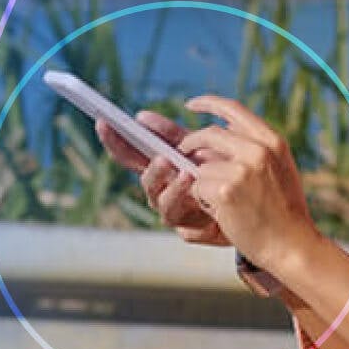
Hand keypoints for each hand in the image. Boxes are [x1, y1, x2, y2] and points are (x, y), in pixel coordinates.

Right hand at [94, 109, 227, 246]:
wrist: (246, 201)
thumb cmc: (218, 171)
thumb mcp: (196, 147)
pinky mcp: (189, 231)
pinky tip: (200, 197)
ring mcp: (173, 211)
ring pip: (162, 201)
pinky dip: (191, 208)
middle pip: (144, 179)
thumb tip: (140, 117)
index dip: (114, 140)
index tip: (103, 121)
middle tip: (161, 157)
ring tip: (186, 174)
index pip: (130, 153)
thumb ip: (170, 135)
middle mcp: (160, 190)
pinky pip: (184, 223)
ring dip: (171, 187)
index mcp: (158, 168)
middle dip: (149, 167)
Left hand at [177, 95, 319, 269]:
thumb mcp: (280, 168)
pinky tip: (222, 212)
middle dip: (190, 143)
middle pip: (209, 134)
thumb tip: (223, 130)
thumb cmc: (284, 211)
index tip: (191, 104)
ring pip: (201, 166)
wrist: (291, 245)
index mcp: (272, 141)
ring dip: (203, 183)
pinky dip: (202, 200)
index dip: (208, 103)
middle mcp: (258, 150)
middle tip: (182, 151)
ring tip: (223, 202)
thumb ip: (256, 147)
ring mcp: (241, 169)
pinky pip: (198, 187)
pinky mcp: (225, 191)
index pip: (233, 109)